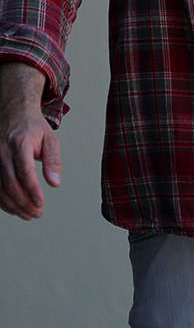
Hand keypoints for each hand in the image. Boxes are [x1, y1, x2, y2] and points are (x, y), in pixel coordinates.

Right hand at [0, 63, 60, 219]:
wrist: (12, 113)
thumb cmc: (33, 127)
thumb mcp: (50, 139)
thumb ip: (53, 161)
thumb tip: (55, 183)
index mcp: (19, 144)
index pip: (24, 171)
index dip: (32, 190)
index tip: (41, 203)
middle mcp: (2, 152)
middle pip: (10, 184)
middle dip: (24, 202)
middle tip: (37, 213)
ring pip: (0, 188)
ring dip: (14, 205)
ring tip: (29, 214)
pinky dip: (3, 201)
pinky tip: (15, 208)